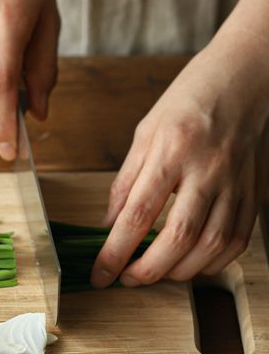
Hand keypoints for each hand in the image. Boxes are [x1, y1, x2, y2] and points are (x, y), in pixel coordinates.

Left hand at [91, 29, 268, 287]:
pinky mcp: (256, 192)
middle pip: (178, 237)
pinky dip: (212, 262)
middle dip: (147, 270)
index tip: (99, 273)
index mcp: (171, 151)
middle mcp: (208, 170)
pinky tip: (191, 264)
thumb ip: (127, 181)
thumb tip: (109, 223)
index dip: (115, 252)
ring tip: (154, 274)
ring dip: (179, 271)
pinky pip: (238, 240)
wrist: (249, 75)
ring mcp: (237, 183)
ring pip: (211, 245)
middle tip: (126, 279)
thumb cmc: (192, 98)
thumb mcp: (146, 132)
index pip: (138, 214)